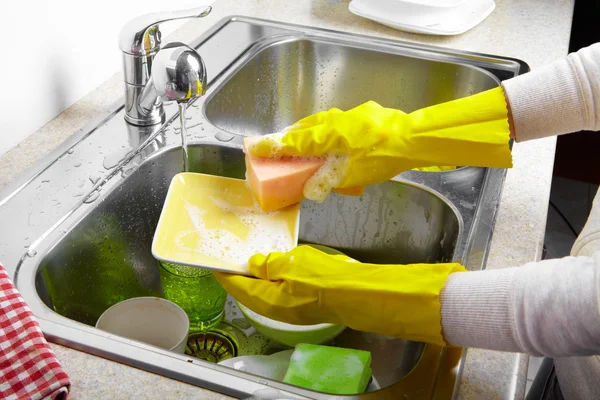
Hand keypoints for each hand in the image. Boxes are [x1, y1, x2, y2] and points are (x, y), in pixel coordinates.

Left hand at [214, 245, 466, 344]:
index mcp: (266, 299)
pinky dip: (274, 276)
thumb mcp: (294, 263)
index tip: (215, 258)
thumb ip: (270, 263)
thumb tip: (255, 264)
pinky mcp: (303, 304)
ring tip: (254, 254)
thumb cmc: (324, 279)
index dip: (225, 270)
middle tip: (234, 251)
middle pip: (249, 289)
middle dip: (240, 272)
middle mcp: (274, 308)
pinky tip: (277, 263)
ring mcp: (289, 308)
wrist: (359, 294)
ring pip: (265, 290)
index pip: (236, 284)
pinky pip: (281, 289)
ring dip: (258, 274)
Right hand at [246, 87, 511, 198]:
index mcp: (326, 136)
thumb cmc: (382, 157)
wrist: (413, 137)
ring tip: (300, 147)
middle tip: (274, 147)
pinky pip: (333, 124)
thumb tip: (311, 189)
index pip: (292, 143)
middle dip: (287, 139)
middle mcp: (332, 122)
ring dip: (306, 135)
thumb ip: (326, 181)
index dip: (271, 146)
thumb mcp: (351, 176)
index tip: (252, 146)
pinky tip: (331, 142)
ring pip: (318, 124)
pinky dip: (325, 133)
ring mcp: (347, 116)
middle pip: (302, 130)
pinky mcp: (361, 116)